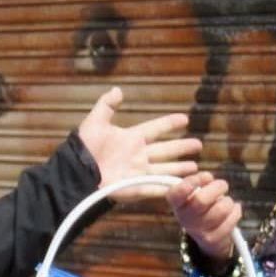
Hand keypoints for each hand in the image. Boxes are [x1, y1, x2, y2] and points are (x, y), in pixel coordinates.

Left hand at [75, 87, 200, 200]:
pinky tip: (184, 186)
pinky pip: (158, 187)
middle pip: (166, 150)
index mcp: (131, 138)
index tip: (184, 118)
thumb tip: (118, 89)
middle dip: (182, 147)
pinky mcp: (138, 188)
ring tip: (196, 168)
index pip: (155, 128)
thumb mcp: (95, 122)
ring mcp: (139, 172)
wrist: (77, 172)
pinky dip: (171, 187)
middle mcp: (139, 155)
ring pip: (165, 169)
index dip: (169, 123)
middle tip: (198, 144)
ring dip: (180, 168)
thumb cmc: (85, 147)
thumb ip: (106, 105)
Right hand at [168, 171, 241, 261]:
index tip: (206, 176)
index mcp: (177, 203)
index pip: (177, 193)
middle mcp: (184, 218)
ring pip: (220, 210)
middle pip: (201, 200)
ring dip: (228, 201)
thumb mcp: (193, 192)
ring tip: (226, 200)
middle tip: (222, 185)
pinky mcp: (212, 240)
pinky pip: (230, 221)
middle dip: (217, 188)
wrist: (205, 233)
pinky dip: (236, 211)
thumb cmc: (200, 205)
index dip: (191, 182)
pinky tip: (234, 209)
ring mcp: (197, 231)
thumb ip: (197, 182)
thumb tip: (207, 177)